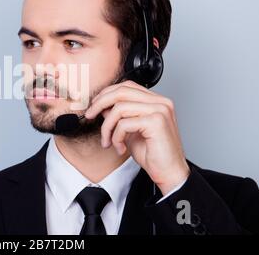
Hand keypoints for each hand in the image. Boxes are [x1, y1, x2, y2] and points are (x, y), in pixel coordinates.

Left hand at [85, 80, 189, 194]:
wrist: (169, 173)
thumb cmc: (152, 154)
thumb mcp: (130, 130)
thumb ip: (119, 116)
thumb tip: (103, 106)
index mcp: (156, 101)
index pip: (126, 86)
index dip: (107, 94)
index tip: (94, 106)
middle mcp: (160, 102)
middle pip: (121, 92)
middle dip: (100, 103)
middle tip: (89, 115)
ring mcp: (160, 110)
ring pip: (119, 108)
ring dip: (107, 127)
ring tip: (108, 142)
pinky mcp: (156, 122)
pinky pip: (124, 124)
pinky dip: (116, 137)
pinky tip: (120, 148)